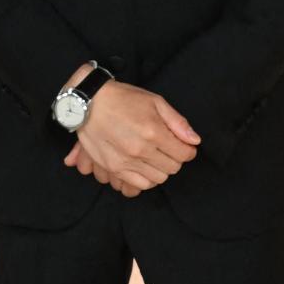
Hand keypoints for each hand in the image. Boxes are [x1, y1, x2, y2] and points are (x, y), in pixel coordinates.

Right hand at [59, 65, 199, 194]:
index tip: (184, 146)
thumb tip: (194, 141)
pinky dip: (146, 179)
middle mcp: (140, 149)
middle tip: (169, 149)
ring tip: (155, 157)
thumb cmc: (123, 99)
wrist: (89, 103)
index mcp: (153, 131)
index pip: (184, 154)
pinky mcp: (114, 168)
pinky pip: (139, 185)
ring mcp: (126, 161)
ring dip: (161, 170)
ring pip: (157, 179)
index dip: (188, 151)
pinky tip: (144, 167)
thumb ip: (177, 122)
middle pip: (172, 168)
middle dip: (175, 159)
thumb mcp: (155, 101)